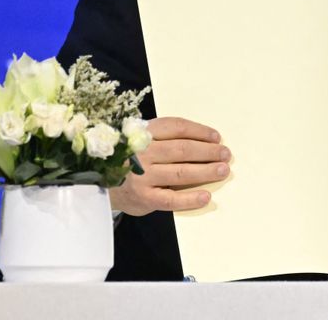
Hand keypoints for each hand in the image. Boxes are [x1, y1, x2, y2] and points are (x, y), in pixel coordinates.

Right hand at [110, 117, 230, 215]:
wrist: (101, 184)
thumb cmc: (132, 159)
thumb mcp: (142, 139)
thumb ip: (167, 137)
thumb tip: (209, 140)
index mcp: (143, 133)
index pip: (178, 127)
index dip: (201, 131)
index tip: (217, 137)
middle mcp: (142, 153)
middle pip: (183, 149)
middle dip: (209, 151)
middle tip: (226, 154)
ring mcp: (142, 177)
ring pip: (181, 172)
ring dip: (207, 171)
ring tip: (223, 170)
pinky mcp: (144, 198)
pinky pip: (171, 199)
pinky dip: (190, 199)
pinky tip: (205, 197)